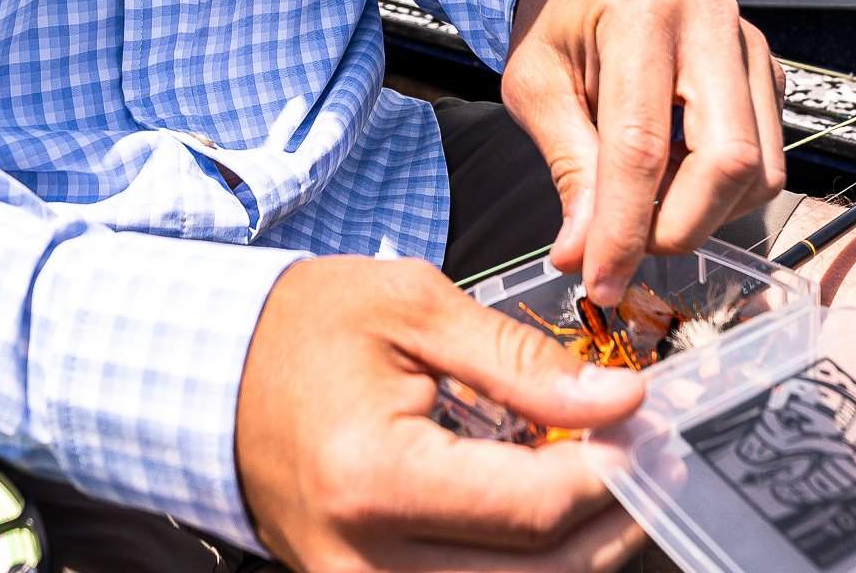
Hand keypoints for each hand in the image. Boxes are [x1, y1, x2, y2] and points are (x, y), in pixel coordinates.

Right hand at [235, 255, 646, 570]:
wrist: (207, 374)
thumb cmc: (304, 327)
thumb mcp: (414, 309)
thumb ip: (521, 361)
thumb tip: (621, 402)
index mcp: (376, 480)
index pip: (534, 508)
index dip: (611, 470)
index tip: (648, 424)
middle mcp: (366, 565)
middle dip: (612, 520)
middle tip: (647, 459)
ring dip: (576, 551)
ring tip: (602, 480)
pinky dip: (523, 563)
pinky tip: (540, 511)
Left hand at [503, 0, 785, 306]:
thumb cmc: (559, 25)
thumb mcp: (536, 85)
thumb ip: (567, 167)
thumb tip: (581, 255)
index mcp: (641, 13)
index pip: (643, 143)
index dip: (624, 227)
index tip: (601, 280)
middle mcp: (710, 21)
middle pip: (727, 160)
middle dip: (679, 227)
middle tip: (628, 250)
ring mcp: (749, 45)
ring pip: (758, 171)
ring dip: (702, 214)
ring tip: (644, 201)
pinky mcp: (768, 72)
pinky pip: (767, 160)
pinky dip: (722, 193)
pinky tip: (675, 176)